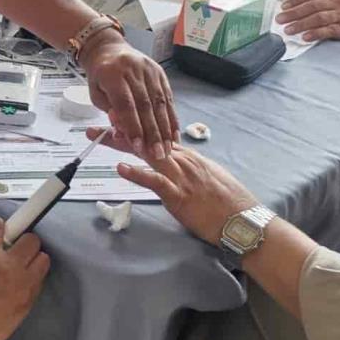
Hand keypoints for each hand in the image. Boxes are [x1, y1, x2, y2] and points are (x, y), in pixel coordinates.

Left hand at [80, 32, 178, 159]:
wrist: (108, 49)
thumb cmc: (100, 75)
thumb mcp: (96, 94)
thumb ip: (110, 112)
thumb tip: (124, 132)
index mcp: (112, 74)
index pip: (125, 104)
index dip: (133, 127)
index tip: (138, 147)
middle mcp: (133, 70)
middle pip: (145, 105)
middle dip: (152, 133)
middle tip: (157, 154)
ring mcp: (149, 70)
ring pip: (160, 103)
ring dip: (165, 128)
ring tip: (168, 148)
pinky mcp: (160, 73)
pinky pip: (168, 98)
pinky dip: (172, 118)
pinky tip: (174, 133)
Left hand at [93, 136, 257, 245]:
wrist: (244, 220)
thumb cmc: (227, 202)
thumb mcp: (206, 177)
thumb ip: (186, 168)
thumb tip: (171, 162)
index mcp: (187, 156)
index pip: (155, 136)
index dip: (134, 127)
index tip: (114, 118)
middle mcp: (182, 160)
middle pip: (147, 140)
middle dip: (122, 130)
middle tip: (96, 124)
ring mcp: (180, 176)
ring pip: (148, 153)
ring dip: (124, 143)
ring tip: (102, 135)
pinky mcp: (179, 195)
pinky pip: (155, 181)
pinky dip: (137, 173)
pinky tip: (120, 167)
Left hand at [274, 0, 339, 41]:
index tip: (283, 5)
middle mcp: (336, 1)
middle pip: (313, 6)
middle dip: (295, 13)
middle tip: (280, 19)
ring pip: (319, 19)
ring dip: (302, 24)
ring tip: (288, 30)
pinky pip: (330, 31)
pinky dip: (317, 34)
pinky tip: (306, 37)